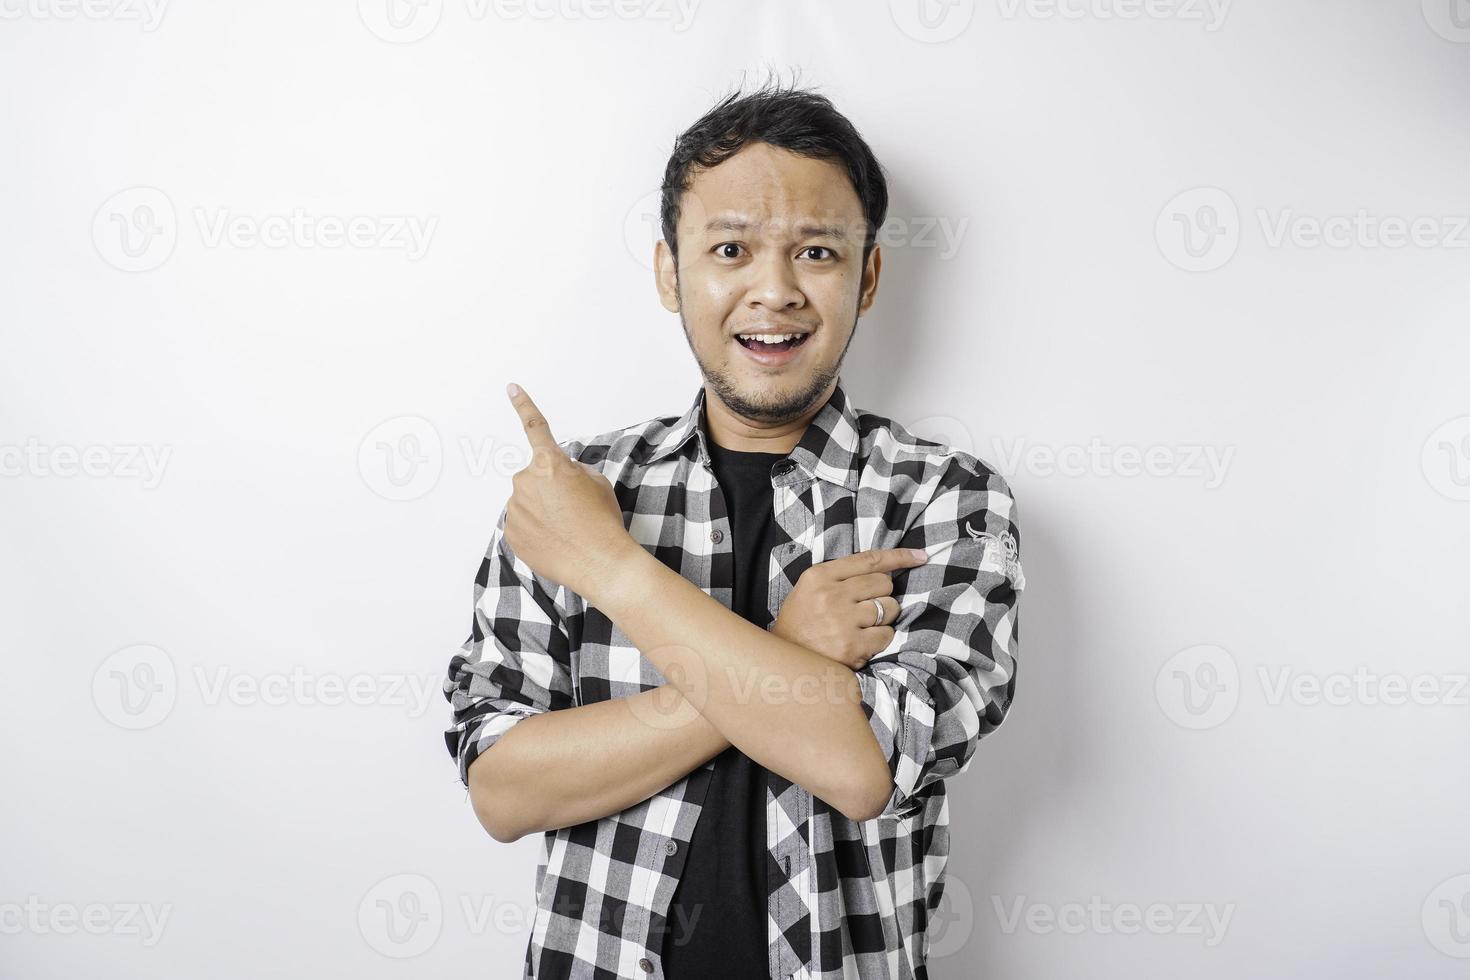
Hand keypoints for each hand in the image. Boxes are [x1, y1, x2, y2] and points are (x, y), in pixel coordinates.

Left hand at [502, 382, 635, 600]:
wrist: (600, 563)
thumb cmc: (603, 521)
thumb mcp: (597, 483)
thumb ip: (572, 470)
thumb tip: (558, 474)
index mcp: (549, 463)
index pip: (535, 427)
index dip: (524, 405)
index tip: (512, 388)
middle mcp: (526, 482)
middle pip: (535, 477)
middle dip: (549, 488)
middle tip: (573, 508)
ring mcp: (515, 509)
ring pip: (527, 502)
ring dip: (542, 511)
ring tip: (566, 529)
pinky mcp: (511, 533)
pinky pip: (521, 524)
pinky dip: (536, 531)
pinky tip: (555, 541)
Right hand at [772, 548, 928, 669]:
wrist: (784, 661)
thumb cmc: (801, 622)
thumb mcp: (810, 588)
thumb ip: (841, 576)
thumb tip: (884, 570)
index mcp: (819, 576)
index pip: (869, 560)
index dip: (899, 557)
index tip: (920, 556)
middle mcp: (831, 594)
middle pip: (884, 584)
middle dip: (881, 595)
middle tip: (864, 608)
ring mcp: (842, 621)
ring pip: (890, 608)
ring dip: (883, 617)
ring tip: (862, 626)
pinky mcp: (852, 646)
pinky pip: (887, 635)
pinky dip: (880, 639)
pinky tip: (863, 642)